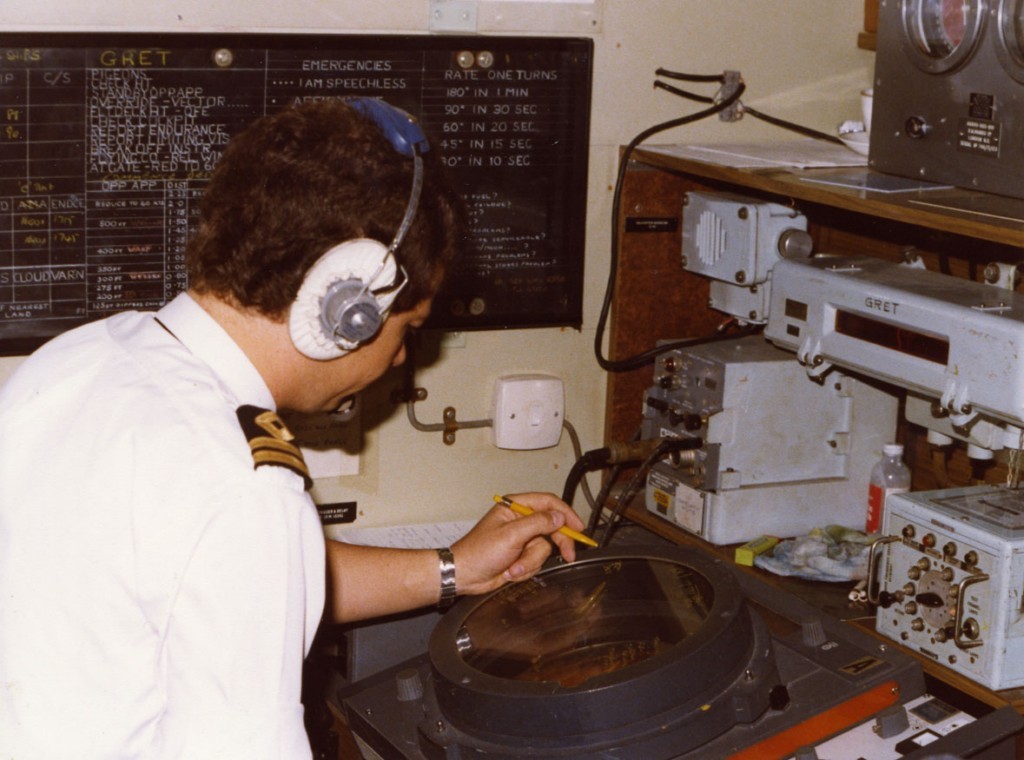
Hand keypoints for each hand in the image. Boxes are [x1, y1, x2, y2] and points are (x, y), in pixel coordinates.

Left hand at [451, 492, 585, 596]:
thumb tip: (559, 517)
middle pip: (552, 527)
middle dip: (558, 544)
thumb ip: (538, 523)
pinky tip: (510, 571)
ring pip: (544, 548)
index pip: (548, 503)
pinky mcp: (521, 555)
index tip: (578, 527)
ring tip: (513, 567)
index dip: (566, 514)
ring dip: (530, 561)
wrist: (465, 575)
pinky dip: (525, 569)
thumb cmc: (479, 552)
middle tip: (568, 554)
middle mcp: (520, 521)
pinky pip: (536, 561)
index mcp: (515, 507)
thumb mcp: (511, 535)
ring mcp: (521, 539)